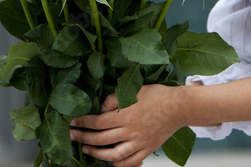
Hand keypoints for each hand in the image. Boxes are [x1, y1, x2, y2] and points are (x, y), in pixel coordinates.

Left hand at [69, 84, 187, 166]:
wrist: (178, 107)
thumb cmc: (156, 95)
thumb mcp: (132, 90)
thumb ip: (113, 99)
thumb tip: (100, 109)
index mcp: (125, 115)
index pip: (97, 122)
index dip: (82, 123)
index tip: (72, 122)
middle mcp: (131, 131)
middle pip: (101, 139)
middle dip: (83, 138)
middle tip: (72, 136)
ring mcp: (139, 143)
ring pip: (113, 154)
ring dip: (96, 154)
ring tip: (86, 150)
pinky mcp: (147, 149)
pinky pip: (130, 162)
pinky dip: (118, 164)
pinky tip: (110, 160)